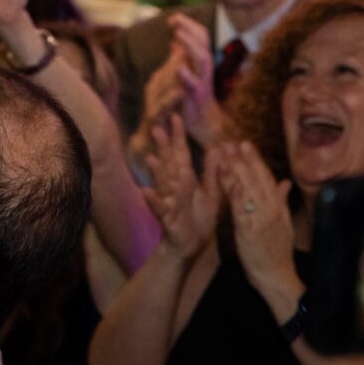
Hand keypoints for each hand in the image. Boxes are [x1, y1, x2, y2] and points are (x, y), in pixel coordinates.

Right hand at [139, 115, 219, 260]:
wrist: (191, 247)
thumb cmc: (199, 219)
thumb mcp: (211, 195)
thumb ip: (213, 173)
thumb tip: (217, 149)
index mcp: (186, 181)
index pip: (182, 154)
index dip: (178, 137)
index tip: (175, 117)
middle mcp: (174, 189)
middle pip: (169, 165)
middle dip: (163, 148)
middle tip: (156, 128)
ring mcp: (170, 203)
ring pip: (163, 185)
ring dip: (157, 172)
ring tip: (151, 158)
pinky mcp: (169, 220)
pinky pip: (160, 209)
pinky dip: (153, 200)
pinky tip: (146, 191)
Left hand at [166, 15, 226, 142]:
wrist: (203, 125)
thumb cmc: (193, 97)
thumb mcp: (186, 72)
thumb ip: (181, 55)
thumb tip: (174, 38)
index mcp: (200, 62)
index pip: (199, 37)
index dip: (187, 25)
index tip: (173, 18)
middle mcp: (204, 69)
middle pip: (203, 43)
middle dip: (189, 28)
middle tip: (174, 19)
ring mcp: (203, 82)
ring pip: (203, 60)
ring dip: (191, 45)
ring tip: (178, 34)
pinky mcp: (198, 97)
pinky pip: (195, 85)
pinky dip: (187, 76)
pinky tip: (178, 68)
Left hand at [219, 142, 300, 314]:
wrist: (276, 277)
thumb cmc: (276, 252)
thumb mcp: (284, 224)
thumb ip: (282, 201)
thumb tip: (285, 183)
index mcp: (277, 207)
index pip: (266, 178)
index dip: (255, 160)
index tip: (245, 143)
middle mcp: (271, 210)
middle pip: (257, 180)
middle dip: (244, 159)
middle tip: (233, 140)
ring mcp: (261, 219)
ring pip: (248, 189)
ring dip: (236, 169)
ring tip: (225, 152)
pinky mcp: (249, 230)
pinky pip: (240, 207)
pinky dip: (234, 191)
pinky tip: (226, 179)